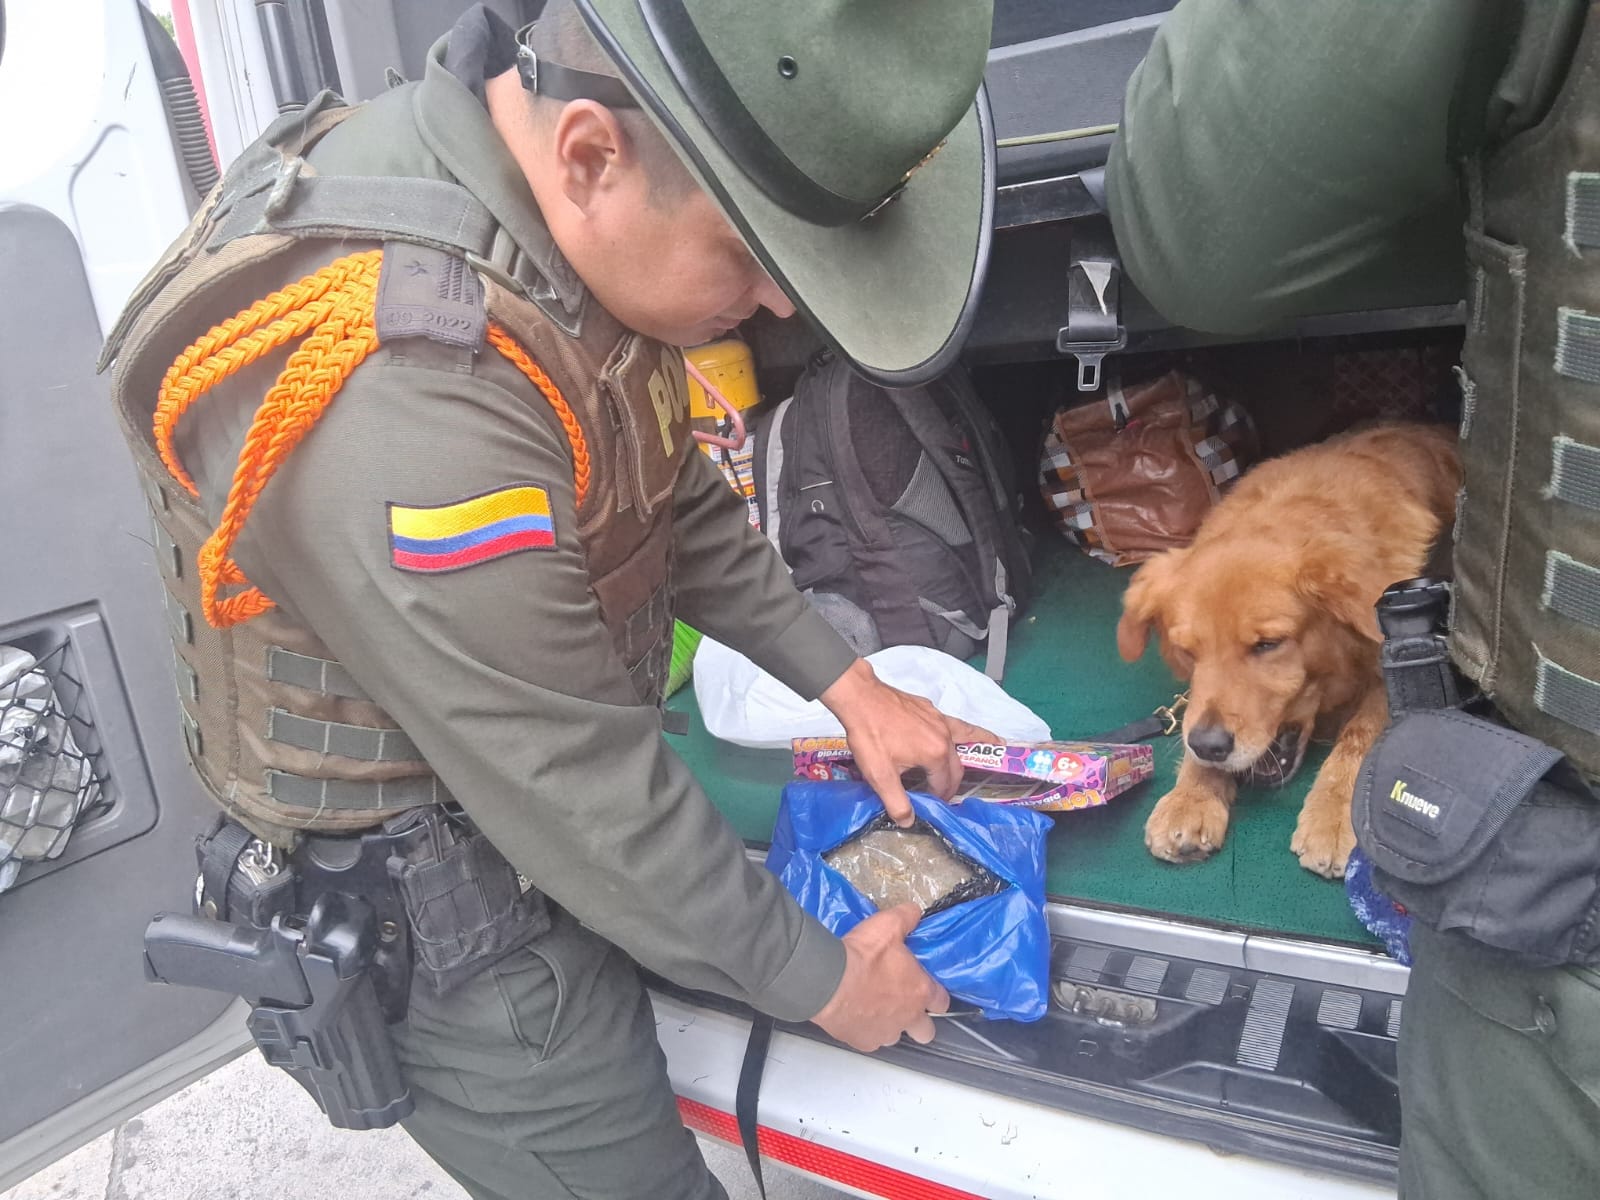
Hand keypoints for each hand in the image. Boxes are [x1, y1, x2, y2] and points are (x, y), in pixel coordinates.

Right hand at [810, 903, 948, 1050]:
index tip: (924, 986)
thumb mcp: (888, 925)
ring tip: (873, 1006)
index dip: (935, 994)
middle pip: (926, 1032)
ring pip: (895, 1036)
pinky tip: (855, 1013)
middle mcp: (907, 1017)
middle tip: (903, 1003)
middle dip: (919, 1021)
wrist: (827, 981)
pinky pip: (870, 1039)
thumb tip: (914, 912)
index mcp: (920, 991)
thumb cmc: (862, 957)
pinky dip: (865, 1029)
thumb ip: (906, 917)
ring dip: (890, 1024)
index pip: (942, 1002)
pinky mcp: (862, 1041)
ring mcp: (885, 1033)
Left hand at [819, 659, 996, 825]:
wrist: (860, 697)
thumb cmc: (870, 736)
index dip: (939, 797)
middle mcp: (944, 735)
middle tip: (946, 793)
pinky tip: (954, 734)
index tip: (932, 804)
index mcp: (936, 754)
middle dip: (954, 781)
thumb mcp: (879, 776)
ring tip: (998, 745)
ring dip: (981, 743)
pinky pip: (952, 723)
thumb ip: (896, 802)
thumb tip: (908, 821)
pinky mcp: (929, 708)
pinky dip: (963, 730)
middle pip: (957, 764)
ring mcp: (938, 718)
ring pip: (966, 735)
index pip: (945, 783)